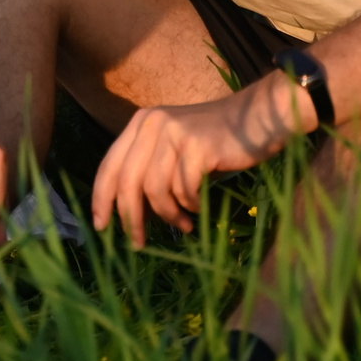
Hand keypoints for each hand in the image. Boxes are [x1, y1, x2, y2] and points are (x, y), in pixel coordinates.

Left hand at [90, 78, 304, 245]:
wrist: (259, 118)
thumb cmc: (217, 141)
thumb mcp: (175, 147)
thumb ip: (151, 169)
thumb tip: (130, 213)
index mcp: (141, 122)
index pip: (110, 164)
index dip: (102, 198)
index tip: (101, 226)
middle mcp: (152, 123)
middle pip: (128, 181)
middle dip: (131, 217)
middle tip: (138, 242)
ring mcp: (174, 132)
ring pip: (156, 189)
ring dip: (169, 215)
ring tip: (184, 224)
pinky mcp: (197, 146)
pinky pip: (184, 189)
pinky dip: (190, 204)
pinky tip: (199, 207)